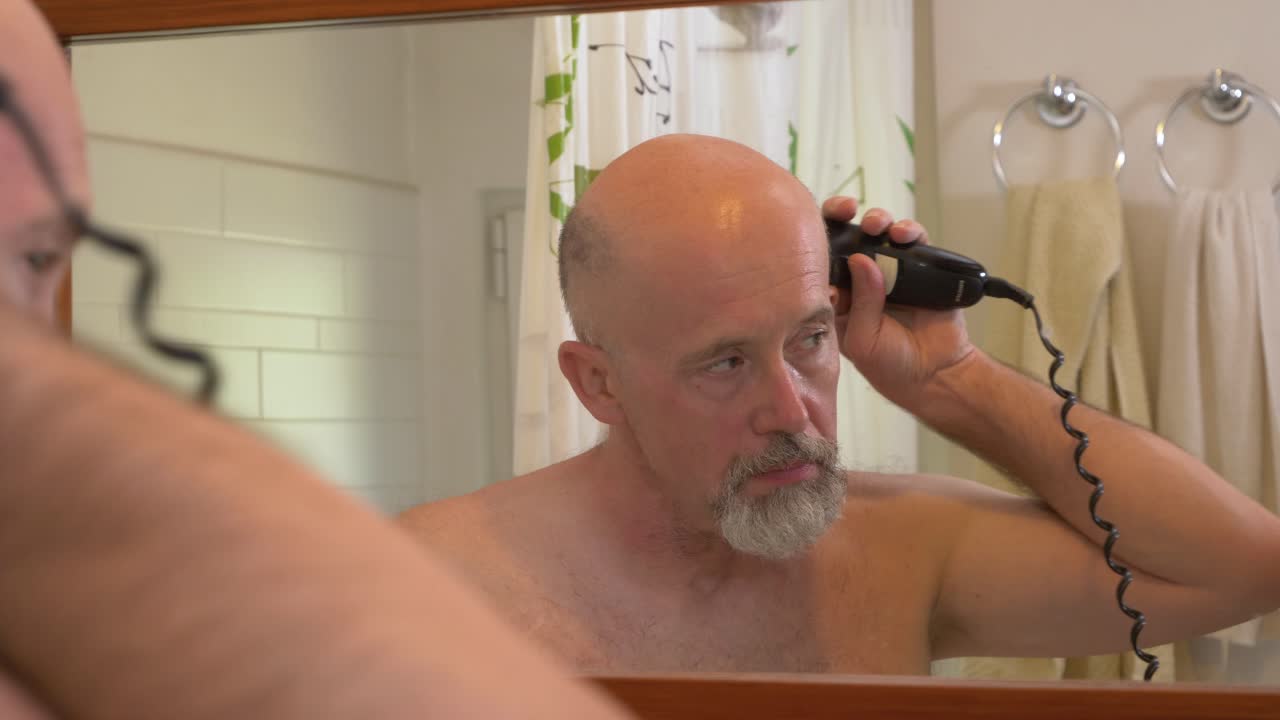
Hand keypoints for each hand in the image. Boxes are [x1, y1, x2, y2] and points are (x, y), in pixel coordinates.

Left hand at [823, 196, 976, 407]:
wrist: (933, 372)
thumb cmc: (888, 362)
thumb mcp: (862, 340)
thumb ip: (860, 303)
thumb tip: (861, 258)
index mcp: (839, 293)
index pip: (821, 257)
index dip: (816, 237)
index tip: (816, 225)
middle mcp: (861, 276)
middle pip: (847, 235)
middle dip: (843, 215)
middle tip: (846, 209)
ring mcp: (892, 269)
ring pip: (880, 232)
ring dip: (877, 220)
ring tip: (878, 225)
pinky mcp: (921, 267)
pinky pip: (915, 241)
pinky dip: (910, 231)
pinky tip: (905, 235)